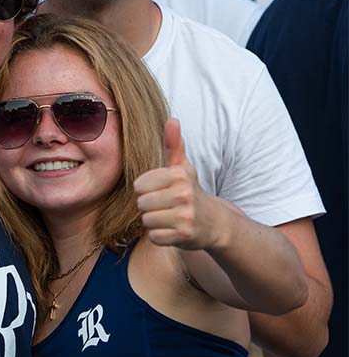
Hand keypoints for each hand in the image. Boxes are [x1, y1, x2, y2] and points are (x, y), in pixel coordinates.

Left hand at [134, 118, 219, 249]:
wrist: (216, 223)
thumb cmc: (192, 192)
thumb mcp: (184, 168)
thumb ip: (174, 145)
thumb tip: (172, 119)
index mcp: (179, 175)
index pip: (139, 185)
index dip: (146, 190)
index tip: (161, 192)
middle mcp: (184, 194)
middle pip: (141, 203)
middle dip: (149, 207)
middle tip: (164, 207)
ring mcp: (185, 216)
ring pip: (147, 220)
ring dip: (153, 222)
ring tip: (168, 218)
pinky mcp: (184, 235)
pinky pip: (154, 236)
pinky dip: (159, 236)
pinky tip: (171, 230)